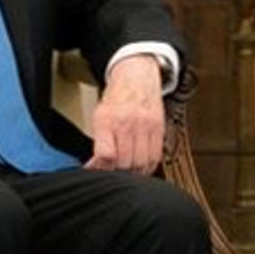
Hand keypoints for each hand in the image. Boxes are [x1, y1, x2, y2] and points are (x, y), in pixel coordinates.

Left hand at [89, 54, 164, 173]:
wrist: (137, 79)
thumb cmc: (116, 100)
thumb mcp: (99, 117)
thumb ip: (98, 142)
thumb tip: (94, 167)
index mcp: (108, 120)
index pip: (106, 154)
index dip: (100, 169)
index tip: (95, 172)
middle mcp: (128, 123)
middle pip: (124, 162)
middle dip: (116, 173)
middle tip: (110, 173)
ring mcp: (146, 127)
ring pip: (141, 164)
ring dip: (132, 174)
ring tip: (125, 172)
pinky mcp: (159, 130)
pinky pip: (155, 158)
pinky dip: (147, 167)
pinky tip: (140, 167)